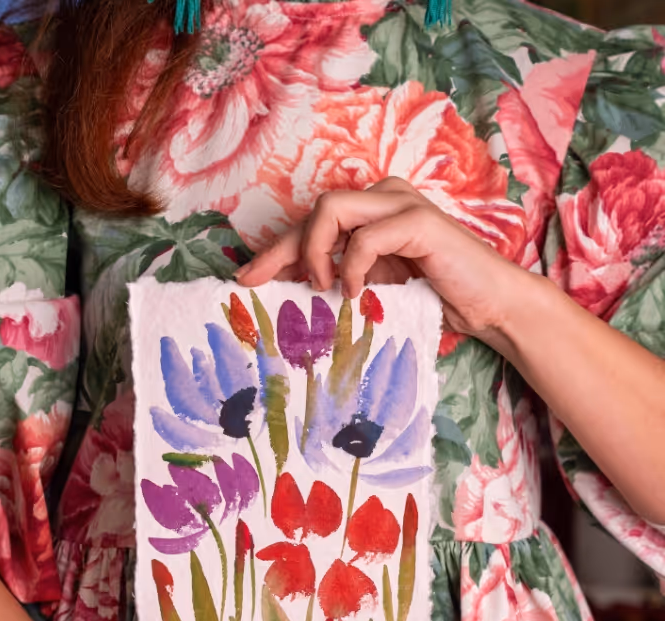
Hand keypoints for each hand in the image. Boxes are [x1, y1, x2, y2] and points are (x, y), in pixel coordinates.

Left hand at [235, 177, 535, 348]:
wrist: (491, 305)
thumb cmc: (436, 299)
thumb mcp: (376, 290)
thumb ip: (342, 279)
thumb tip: (292, 290)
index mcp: (373, 212)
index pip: (313, 223)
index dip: (276, 249)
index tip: (246, 280)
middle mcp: (384, 198)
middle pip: (315, 211)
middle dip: (279, 249)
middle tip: (256, 283)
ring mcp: (402, 205)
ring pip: (333, 208)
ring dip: (315, 250)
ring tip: (319, 287)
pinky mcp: (419, 223)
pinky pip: (367, 236)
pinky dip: (352, 265)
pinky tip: (354, 292)